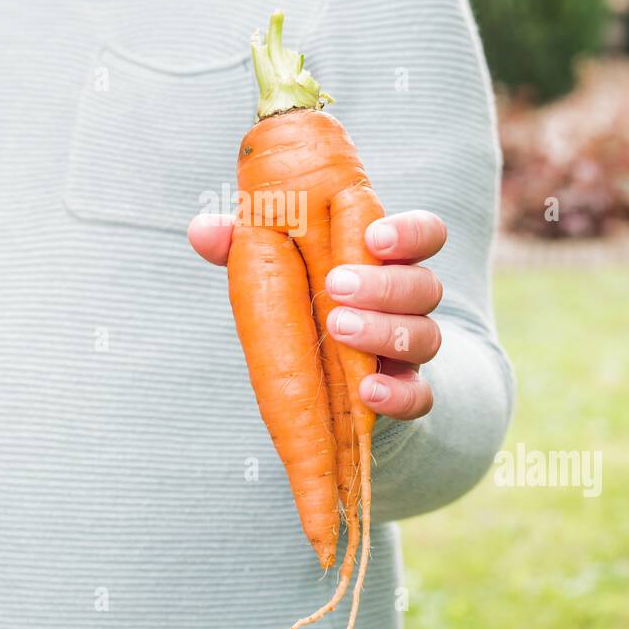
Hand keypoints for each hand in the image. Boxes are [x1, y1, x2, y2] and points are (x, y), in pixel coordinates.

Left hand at [188, 209, 446, 420]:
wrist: (338, 377)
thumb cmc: (305, 301)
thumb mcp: (277, 269)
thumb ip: (245, 246)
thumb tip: (203, 232)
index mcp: (387, 261)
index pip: (425, 235)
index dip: (409, 233)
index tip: (373, 236)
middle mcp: (408, 302)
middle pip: (425, 286)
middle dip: (383, 284)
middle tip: (335, 285)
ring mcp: (411, 349)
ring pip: (426, 336)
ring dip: (384, 332)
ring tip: (338, 328)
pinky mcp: (406, 394)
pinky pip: (419, 397)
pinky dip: (396, 394)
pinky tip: (367, 391)